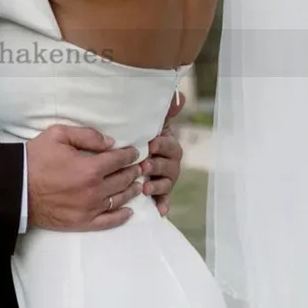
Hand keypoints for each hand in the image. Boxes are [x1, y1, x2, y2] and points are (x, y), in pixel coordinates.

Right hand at [26, 125, 141, 231]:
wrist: (17, 188)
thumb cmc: (36, 158)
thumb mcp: (58, 135)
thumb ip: (87, 135)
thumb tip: (110, 143)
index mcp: (91, 167)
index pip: (119, 160)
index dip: (130, 154)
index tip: (134, 152)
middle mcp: (95, 190)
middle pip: (123, 179)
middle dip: (133, 171)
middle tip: (140, 167)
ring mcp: (90, 208)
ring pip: (120, 199)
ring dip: (131, 190)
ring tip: (137, 184)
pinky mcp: (83, 222)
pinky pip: (109, 222)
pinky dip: (122, 216)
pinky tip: (129, 211)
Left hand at [140, 91, 184, 216]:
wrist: (126, 151)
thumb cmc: (138, 133)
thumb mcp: (149, 121)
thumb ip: (164, 110)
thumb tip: (180, 97)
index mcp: (166, 143)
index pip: (169, 145)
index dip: (162, 145)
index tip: (151, 144)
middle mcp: (169, 161)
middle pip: (170, 165)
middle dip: (157, 166)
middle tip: (144, 167)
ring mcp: (165, 177)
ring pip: (166, 182)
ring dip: (158, 185)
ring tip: (146, 187)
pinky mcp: (159, 191)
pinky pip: (164, 199)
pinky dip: (163, 204)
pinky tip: (160, 211)